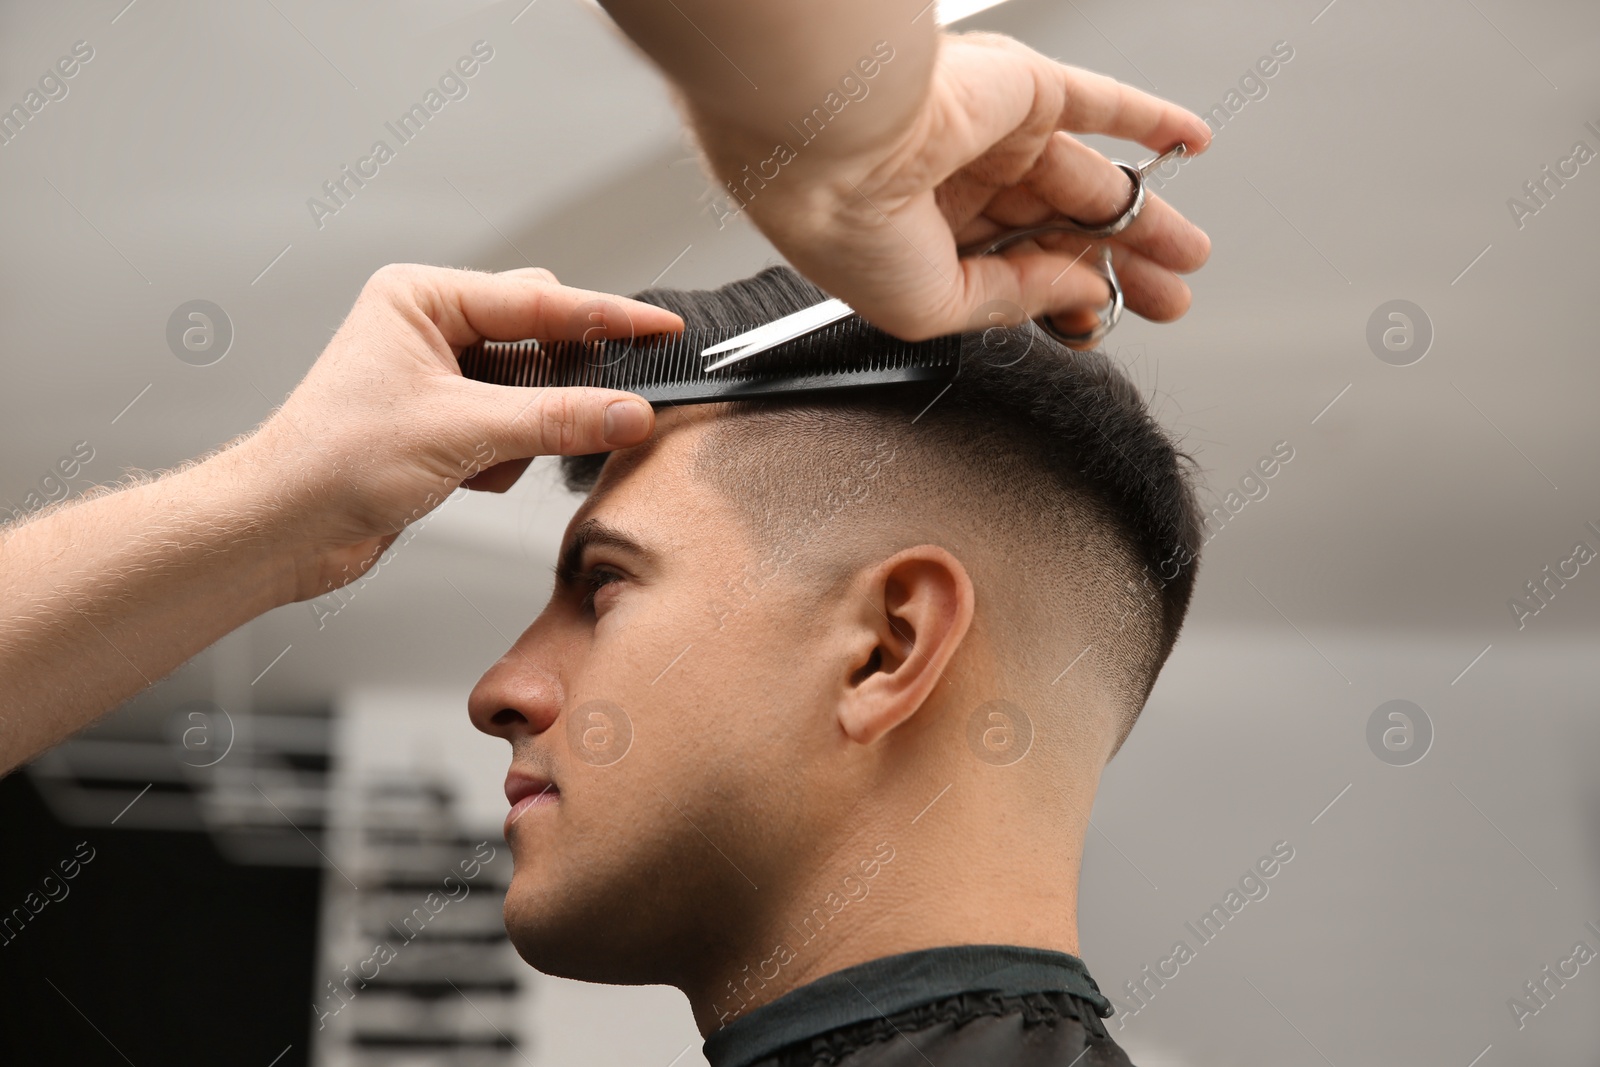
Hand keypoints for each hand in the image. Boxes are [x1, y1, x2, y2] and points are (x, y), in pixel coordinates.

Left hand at [240, 264, 681, 602]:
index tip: (664, 329)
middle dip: (561, 385)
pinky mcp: (442, 425)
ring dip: (526, 432)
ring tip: (489, 460)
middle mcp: (429, 329)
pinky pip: (512, 428)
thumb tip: (629, 411)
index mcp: (422, 299)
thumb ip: (557, 420)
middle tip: (606, 406)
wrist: (281, 529)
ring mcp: (437, 378)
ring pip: (531, 390)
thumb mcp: (462, 433)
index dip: (609, 317)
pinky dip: (506, 457)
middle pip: (540, 339)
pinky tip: (469, 478)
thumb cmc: (332, 461)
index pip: (540, 300)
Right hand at [723, 32, 1213, 341]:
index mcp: (920, 238)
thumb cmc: (847, 224)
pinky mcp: (1022, 89)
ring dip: (1142, 216)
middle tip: (1164, 299)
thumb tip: (1082, 296)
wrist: (835, 139)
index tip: (1099, 326)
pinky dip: (1149, 121)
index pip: (1010, 274)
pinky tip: (1187, 142)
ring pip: (1086, 181)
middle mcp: (956, 184)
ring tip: (1188, 253)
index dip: (1062, 302)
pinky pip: (1101, 102)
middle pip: (1058, 231)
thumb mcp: (933, 306)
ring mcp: (992, 135)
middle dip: (1117, 269)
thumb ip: (1012, 302)